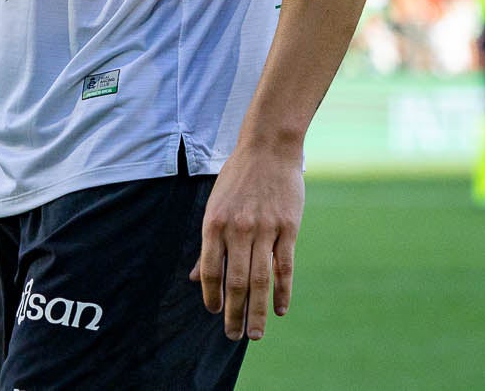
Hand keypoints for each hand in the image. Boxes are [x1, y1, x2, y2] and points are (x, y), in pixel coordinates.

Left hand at [190, 138, 303, 341]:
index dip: (211, 296)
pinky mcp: (288, 228)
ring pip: (260, 280)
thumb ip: (208, 244)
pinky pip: (284, 267)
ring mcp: (265, 229)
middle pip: (235, 282)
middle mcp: (238, 229)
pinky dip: (283, 291)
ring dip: (258, 311)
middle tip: (234, 335)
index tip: (213, 313)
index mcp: (214, 223)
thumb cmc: (237, 178)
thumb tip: (196, 278)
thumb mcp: (214, 206)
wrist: (268, 148)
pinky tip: (280, 309)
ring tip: (255, 334)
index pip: (210, 271)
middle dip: (233, 313)